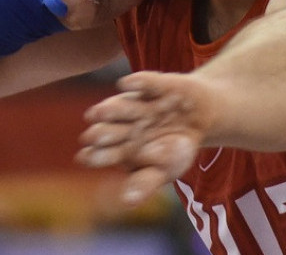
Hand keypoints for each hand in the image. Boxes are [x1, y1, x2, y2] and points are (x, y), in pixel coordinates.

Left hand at [76, 71, 214, 205]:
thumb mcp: (164, 171)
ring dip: (111, 109)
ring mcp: (140, 104)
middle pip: (111, 129)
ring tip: (98, 112)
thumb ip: (145, 183)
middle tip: (90, 137)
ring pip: (123, 107)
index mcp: (122, 146)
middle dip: (102, 133)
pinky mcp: (156, 86)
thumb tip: (127, 203)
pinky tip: (124, 84)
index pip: (105, 153)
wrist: (201, 117)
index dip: (95, 156)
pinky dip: (138, 83)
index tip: (84, 158)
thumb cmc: (176, 149)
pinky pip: (147, 83)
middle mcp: (125, 123)